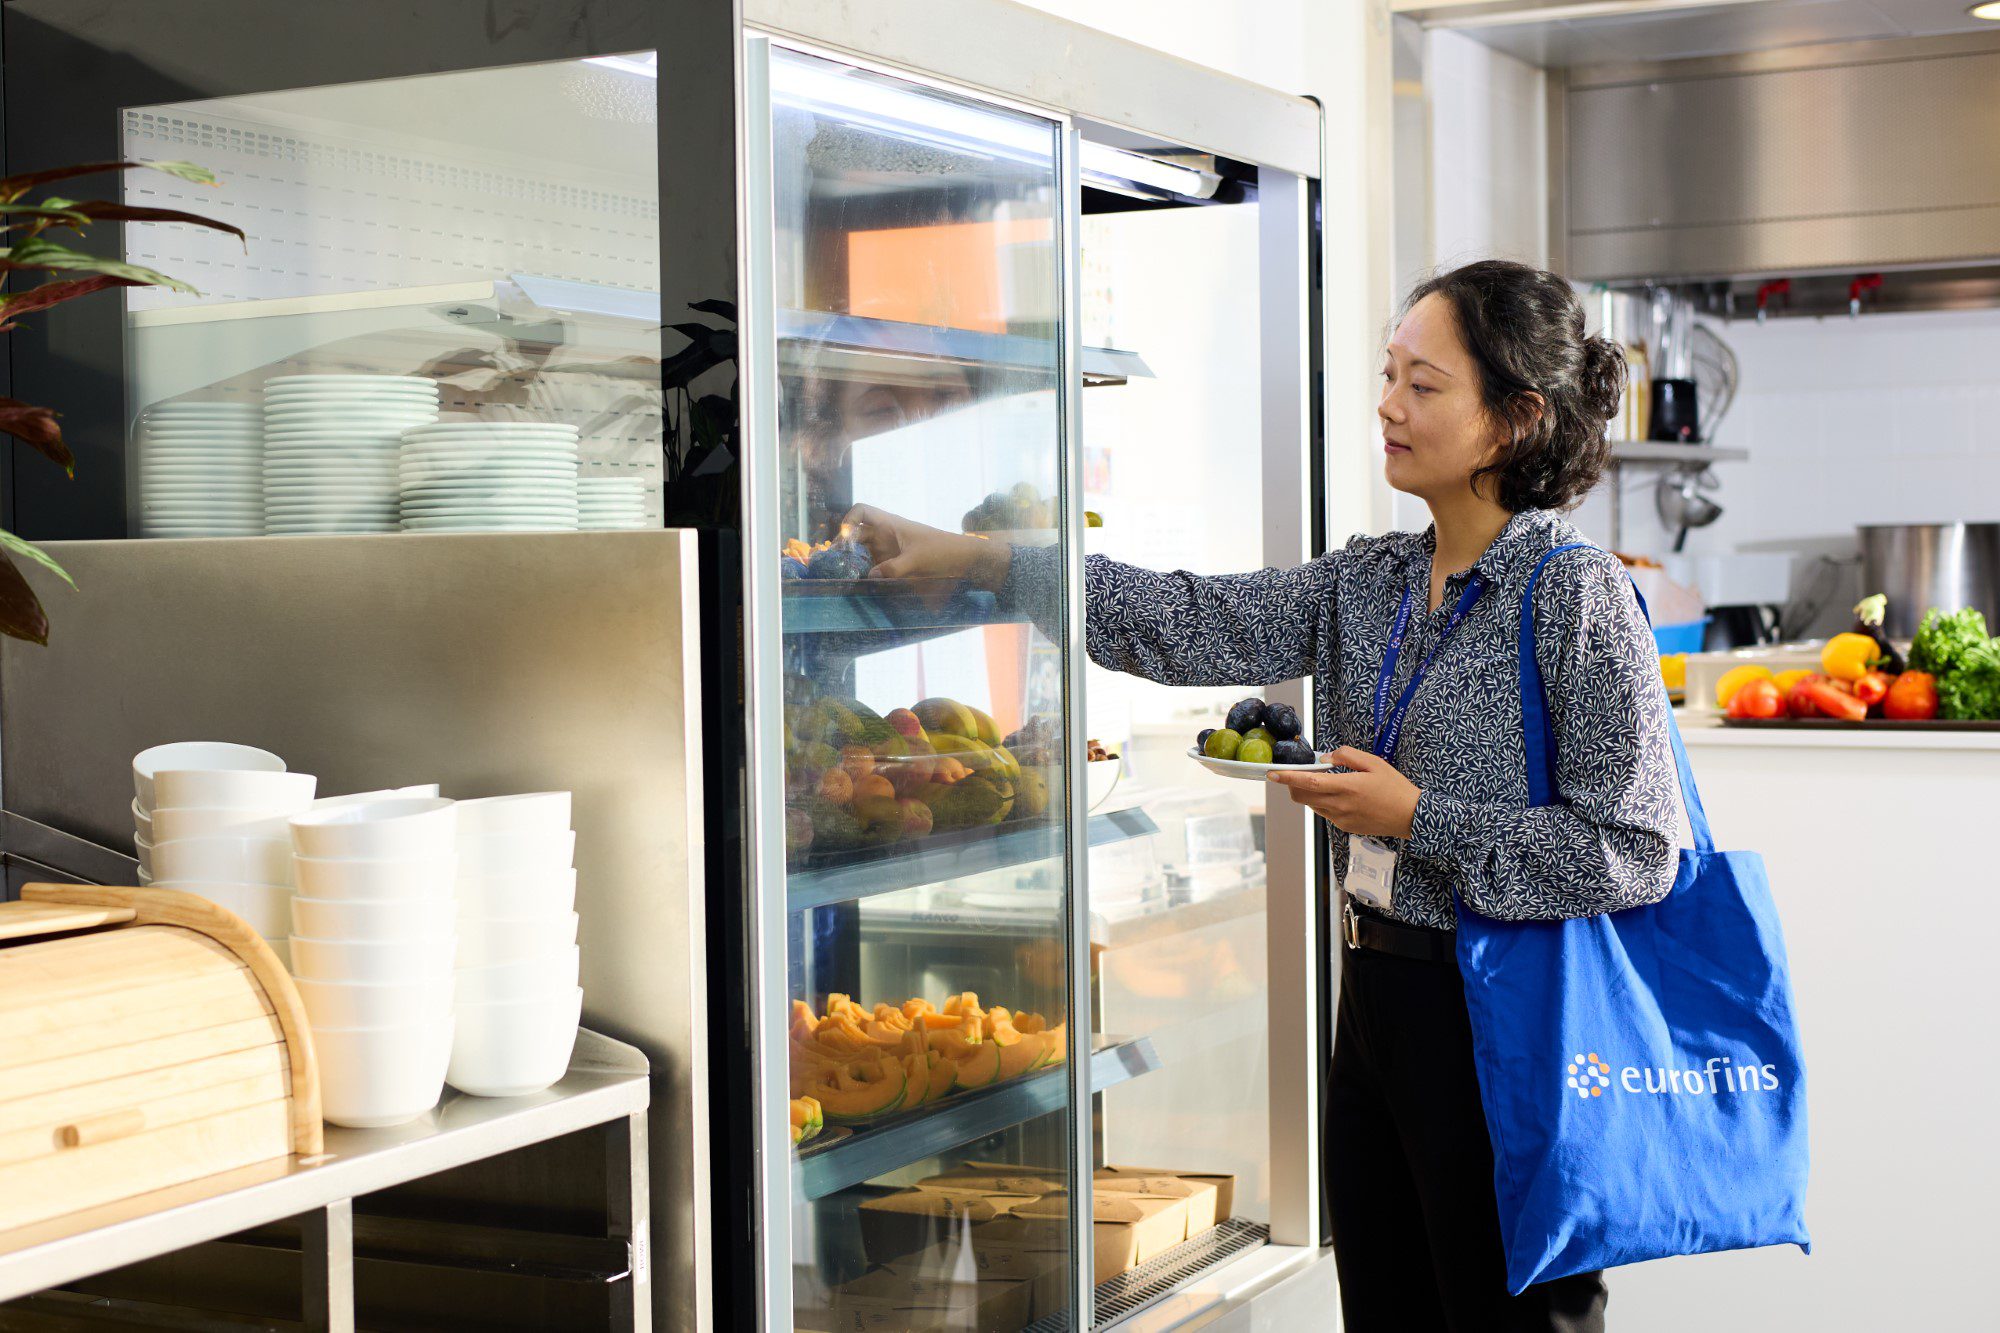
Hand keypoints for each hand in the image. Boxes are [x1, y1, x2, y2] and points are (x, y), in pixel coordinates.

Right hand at [842, 504, 1012, 590]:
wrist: (961, 558)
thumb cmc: (940, 550)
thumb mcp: (917, 560)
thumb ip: (893, 568)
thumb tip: (870, 576)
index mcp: (890, 524)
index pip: (862, 511)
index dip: (849, 520)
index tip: (845, 537)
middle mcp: (885, 534)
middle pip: (856, 534)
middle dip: (844, 545)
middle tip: (834, 562)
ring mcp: (888, 548)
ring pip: (862, 551)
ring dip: (852, 560)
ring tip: (842, 574)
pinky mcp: (892, 563)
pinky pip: (873, 565)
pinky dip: (864, 571)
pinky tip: (860, 582)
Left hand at [1267, 746, 1421, 839]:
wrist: (1411, 816)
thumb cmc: (1394, 786)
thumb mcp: (1374, 762)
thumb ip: (1347, 756)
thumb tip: (1324, 759)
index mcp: (1347, 787)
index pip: (1308, 783)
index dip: (1287, 778)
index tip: (1272, 773)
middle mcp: (1340, 806)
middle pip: (1302, 797)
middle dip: (1293, 785)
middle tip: (1298, 772)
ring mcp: (1341, 819)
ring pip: (1312, 805)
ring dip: (1309, 793)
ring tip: (1324, 780)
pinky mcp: (1345, 826)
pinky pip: (1325, 812)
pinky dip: (1323, 801)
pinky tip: (1338, 794)